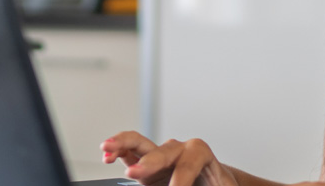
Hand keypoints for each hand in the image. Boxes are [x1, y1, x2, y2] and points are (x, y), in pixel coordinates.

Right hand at [100, 131, 237, 185]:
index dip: (180, 182)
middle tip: (133, 174)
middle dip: (148, 163)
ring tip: (107, 148)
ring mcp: (160, 155)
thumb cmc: (218, 185)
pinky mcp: (147, 165)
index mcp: (199, 152)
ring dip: (122, 144)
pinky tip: (106, 156)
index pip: (188, 165)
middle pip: (161, 152)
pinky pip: (129, 153)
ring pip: (139, 142)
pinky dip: (117, 152)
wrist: (215, 183)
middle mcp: (178, 148)